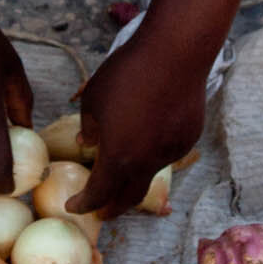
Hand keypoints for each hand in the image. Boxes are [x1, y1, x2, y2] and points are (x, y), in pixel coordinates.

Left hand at [69, 30, 208, 216]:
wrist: (175, 53)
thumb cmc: (127, 72)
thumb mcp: (94, 99)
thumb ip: (89, 128)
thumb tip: (86, 143)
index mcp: (118, 156)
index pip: (99, 193)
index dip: (84, 203)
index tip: (74, 205)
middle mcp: (148, 161)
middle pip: (129, 198)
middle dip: (112, 208)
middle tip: (101, 211)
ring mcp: (171, 151)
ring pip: (149, 172)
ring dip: (133, 175)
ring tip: (123, 165)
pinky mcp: (188, 138)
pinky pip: (167, 152)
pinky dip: (153, 152)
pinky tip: (148, 133)